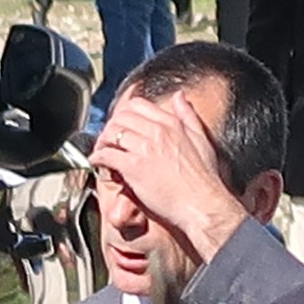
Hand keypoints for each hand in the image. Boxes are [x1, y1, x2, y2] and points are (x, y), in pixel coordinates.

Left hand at [90, 92, 251, 261]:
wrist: (204, 206)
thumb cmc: (205, 180)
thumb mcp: (203, 140)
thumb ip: (189, 116)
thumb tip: (180, 97)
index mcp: (173, 124)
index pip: (138, 105)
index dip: (126, 114)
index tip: (124, 124)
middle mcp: (158, 132)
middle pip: (121, 118)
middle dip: (111, 127)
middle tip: (109, 139)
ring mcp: (145, 149)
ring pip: (112, 133)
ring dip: (102, 142)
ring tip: (102, 150)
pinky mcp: (134, 167)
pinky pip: (107, 155)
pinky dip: (98, 158)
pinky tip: (99, 163)